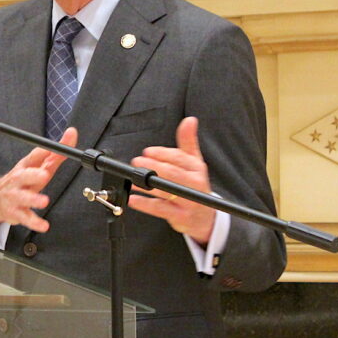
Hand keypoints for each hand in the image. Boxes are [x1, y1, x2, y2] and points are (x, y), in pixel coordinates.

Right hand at [0, 127, 76, 230]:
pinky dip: (34, 223)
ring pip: (23, 198)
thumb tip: (72, 134)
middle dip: (32, 175)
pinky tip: (44, 226)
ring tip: (44, 201)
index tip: (54, 149)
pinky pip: (25, 218)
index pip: (32, 157)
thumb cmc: (22, 181)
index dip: (42, 153)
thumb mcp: (37, 166)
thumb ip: (56, 153)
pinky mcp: (16, 213)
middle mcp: (18, 180)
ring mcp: (15, 197)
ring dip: (33, 199)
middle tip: (44, 175)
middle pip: (23, 176)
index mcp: (24, 167)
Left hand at [128, 117, 215, 245]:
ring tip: (132, 180)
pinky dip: (145, 204)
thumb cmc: (195, 186)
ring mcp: (188, 201)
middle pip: (173, 173)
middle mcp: (195, 184)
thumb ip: (188, 141)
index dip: (162, 154)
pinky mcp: (180, 216)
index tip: (147, 152)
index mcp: (197, 168)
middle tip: (137, 162)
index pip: (180, 158)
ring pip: (166, 191)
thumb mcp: (194, 162)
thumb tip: (189, 120)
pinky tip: (134, 199)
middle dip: (153, 166)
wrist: (205, 217)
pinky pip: (161, 209)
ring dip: (146, 184)